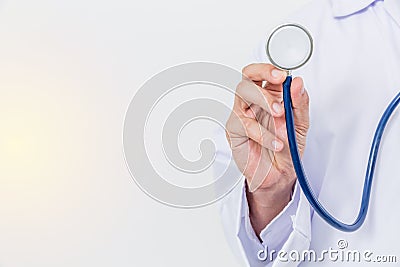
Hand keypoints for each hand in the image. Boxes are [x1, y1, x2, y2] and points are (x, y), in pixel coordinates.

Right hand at [225, 63, 309, 233]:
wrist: (279, 175)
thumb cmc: (287, 148)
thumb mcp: (300, 124)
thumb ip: (299, 103)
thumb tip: (297, 82)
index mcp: (268, 97)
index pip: (262, 73)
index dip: (269, 69)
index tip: (283, 75)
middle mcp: (252, 103)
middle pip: (247, 76)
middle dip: (263, 74)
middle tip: (279, 81)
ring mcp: (241, 115)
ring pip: (242, 93)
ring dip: (263, 99)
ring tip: (279, 114)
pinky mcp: (234, 131)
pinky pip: (243, 123)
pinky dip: (262, 133)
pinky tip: (275, 142)